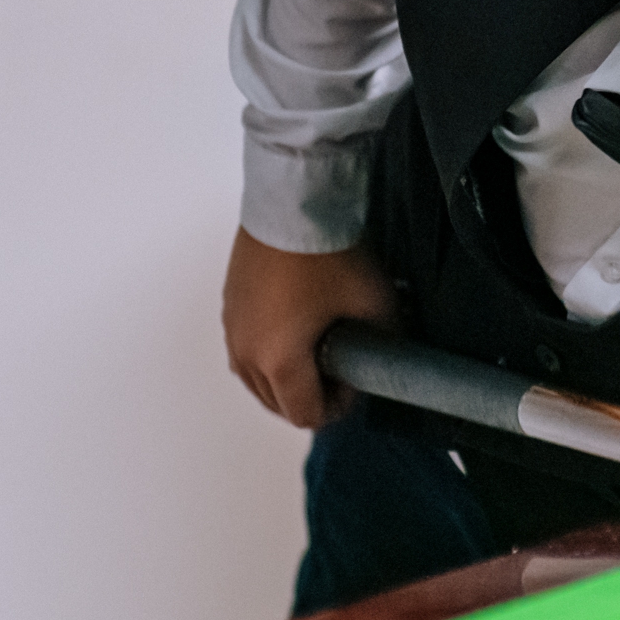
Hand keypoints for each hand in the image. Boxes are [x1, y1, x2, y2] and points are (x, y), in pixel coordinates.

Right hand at [221, 226, 398, 427]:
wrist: (294, 205)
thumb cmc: (329, 253)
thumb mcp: (376, 305)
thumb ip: (386, 343)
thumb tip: (389, 357)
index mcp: (280, 362)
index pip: (306, 415)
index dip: (338, 406)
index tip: (355, 382)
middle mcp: (247, 353)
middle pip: (276, 404)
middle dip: (311, 397)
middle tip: (341, 371)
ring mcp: (233, 329)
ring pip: (255, 381)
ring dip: (286, 380)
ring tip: (318, 353)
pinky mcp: (229, 307)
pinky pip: (244, 351)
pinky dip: (266, 356)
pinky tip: (295, 332)